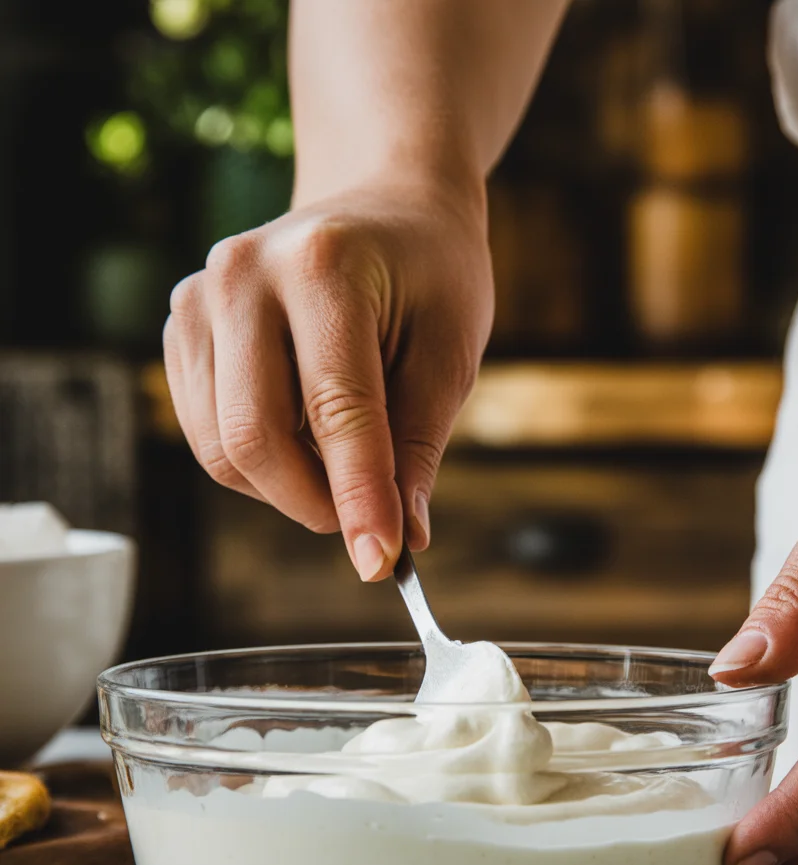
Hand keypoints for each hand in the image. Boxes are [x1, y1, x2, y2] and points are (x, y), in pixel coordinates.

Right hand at [163, 180, 492, 578]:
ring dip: (286, 486)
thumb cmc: (430, 274)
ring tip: (344, 462)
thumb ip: (418, 447)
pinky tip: (304, 432)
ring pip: (222, 447)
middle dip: (313, 502)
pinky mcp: (180, 325)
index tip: (380, 563)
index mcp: (323, 266)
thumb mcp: (450, 354)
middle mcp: (242, 275)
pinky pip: (206, 432)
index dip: (359, 498)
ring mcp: (198, 297)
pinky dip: (258, 461)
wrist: (382, 202)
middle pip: (253, 437)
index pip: (336, 411)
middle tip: (368, 522)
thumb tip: (403, 541)